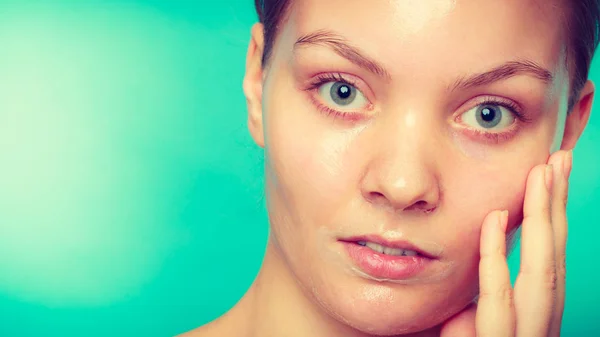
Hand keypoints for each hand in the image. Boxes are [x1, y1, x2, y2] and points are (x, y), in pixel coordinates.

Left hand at [440, 149, 572, 336]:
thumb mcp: (473, 328)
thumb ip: (484, 300)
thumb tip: (486, 264)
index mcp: (532, 319)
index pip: (547, 260)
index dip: (552, 217)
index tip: (549, 175)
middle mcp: (538, 328)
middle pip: (554, 259)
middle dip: (558, 208)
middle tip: (559, 159)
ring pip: (541, 276)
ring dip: (542, 222)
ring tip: (542, 174)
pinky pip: (498, 304)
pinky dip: (497, 260)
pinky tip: (496, 222)